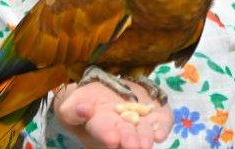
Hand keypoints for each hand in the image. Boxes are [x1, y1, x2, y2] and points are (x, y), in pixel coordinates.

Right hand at [53, 81, 171, 148]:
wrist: (104, 92)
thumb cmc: (84, 102)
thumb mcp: (71, 105)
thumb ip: (73, 110)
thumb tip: (83, 109)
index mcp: (100, 126)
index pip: (103, 131)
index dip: (107, 134)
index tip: (112, 138)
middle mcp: (121, 128)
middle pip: (126, 135)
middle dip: (129, 140)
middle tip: (133, 145)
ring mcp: (140, 122)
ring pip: (144, 132)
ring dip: (146, 137)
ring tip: (147, 143)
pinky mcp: (156, 113)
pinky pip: (162, 121)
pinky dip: (164, 126)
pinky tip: (161, 133)